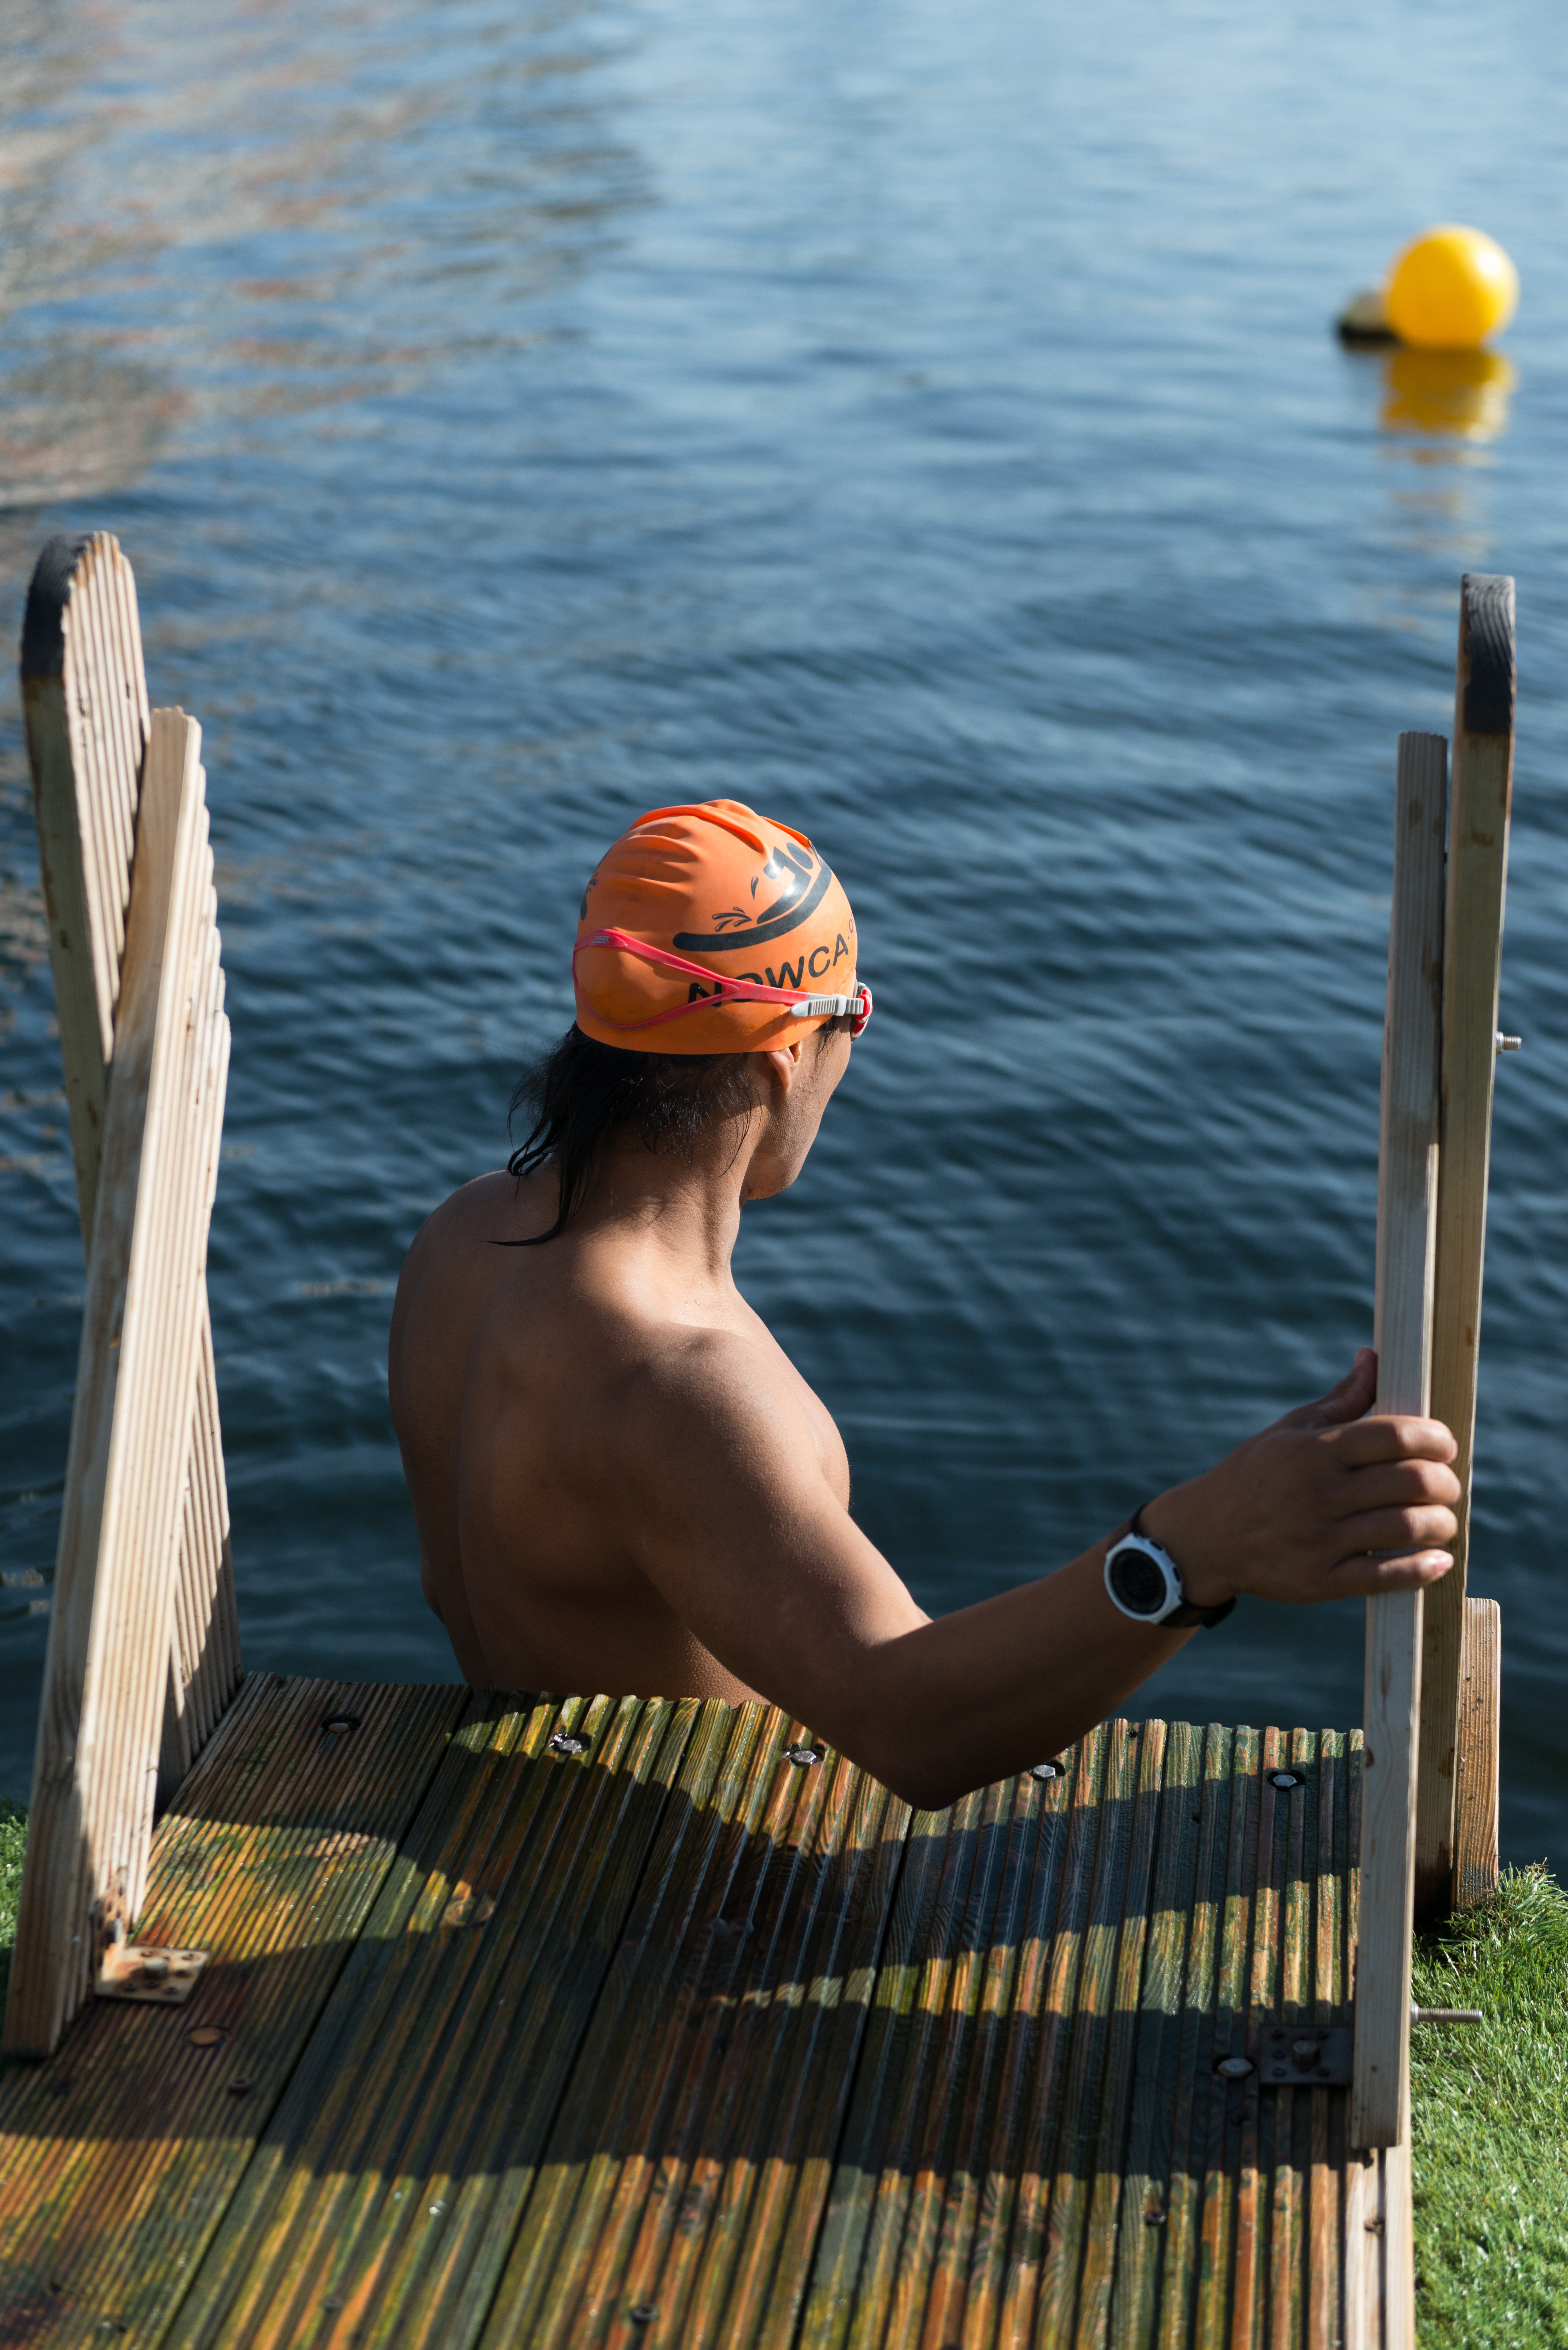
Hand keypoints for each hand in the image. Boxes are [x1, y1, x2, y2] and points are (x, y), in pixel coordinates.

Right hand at [1137, 1347, 1460, 1609]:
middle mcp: (1321, 1492)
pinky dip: (1421, 1570)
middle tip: (1446, 1486)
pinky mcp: (1320, 1581)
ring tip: (1441, 1521)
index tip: (1444, 1445)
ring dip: (1440, 1525)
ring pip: (1406, 1528)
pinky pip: (1385, 1576)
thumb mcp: (1292, 1429)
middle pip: (1411, 1481)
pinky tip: (1435, 1561)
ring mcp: (1320, 1539)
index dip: (1435, 1438)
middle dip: (1445, 1483)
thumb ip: (1342, 1398)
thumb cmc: (1255, 1474)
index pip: (1396, 1435)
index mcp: (1317, 1450)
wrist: (1205, 1536)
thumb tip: (1374, 1356)